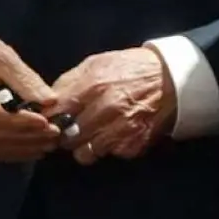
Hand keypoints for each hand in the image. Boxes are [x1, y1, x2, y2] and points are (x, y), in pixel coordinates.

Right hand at [0, 26, 61, 161]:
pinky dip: (10, 152)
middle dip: (27, 137)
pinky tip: (31, 148)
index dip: (21, 122)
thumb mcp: (2, 55)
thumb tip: (51, 101)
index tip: (46, 122)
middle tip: (54, 135)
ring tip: (48, 143)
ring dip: (22, 148)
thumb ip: (25, 79)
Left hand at [45, 46, 177, 165]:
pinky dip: (109, 148)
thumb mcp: (96, 63)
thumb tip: (46, 101)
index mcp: (92, 86)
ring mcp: (120, 130)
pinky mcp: (133, 145)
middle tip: (72, 129)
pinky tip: (115, 134)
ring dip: (85, 146)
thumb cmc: (129, 68)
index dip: (49, 119)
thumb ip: (68, 81)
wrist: (172, 78)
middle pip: (66, 139)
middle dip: (66, 135)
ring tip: (92, 134)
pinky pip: (109, 155)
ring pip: (84, 154)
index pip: (55, 114)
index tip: (51, 120)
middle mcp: (105, 110)